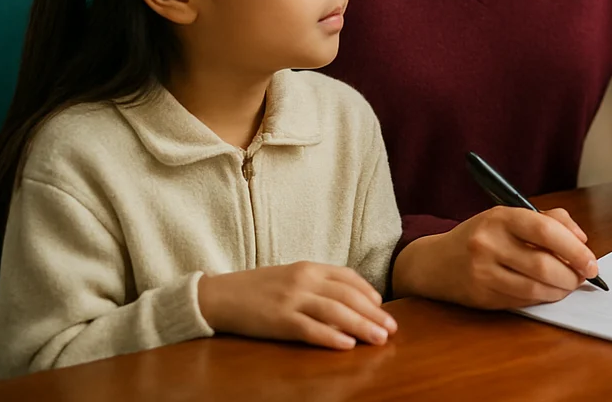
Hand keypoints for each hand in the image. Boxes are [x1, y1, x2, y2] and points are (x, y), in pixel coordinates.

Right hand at [197, 262, 396, 350]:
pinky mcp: (278, 320)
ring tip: (379, 339)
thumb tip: (349, 299)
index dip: (369, 293)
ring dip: (361, 326)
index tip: (383, 308)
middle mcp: (304, 280)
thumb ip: (318, 283)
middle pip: (348, 296)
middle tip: (392, 329)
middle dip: (373, 314)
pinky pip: (310, 329)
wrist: (219, 295)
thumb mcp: (291, 277)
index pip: (348, 278)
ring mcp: (291, 299)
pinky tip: (347, 345)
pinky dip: (331, 337)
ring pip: (335, 312)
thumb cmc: (257, 289)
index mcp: (309, 267)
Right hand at [391, 207, 599, 308]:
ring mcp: (483, 272)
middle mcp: (489, 244)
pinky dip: (543, 298)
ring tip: (569, 285)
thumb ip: (549, 220)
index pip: (545, 230)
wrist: (435, 262)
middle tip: (583, 276)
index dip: (574, 248)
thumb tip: (581, 240)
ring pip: (535, 288)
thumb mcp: (509, 217)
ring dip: (560, 290)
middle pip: (543, 264)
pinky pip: (523, 301)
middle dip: (571, 274)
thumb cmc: (481, 236)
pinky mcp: (482, 296)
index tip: (591, 261)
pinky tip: (549, 292)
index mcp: (500, 218)